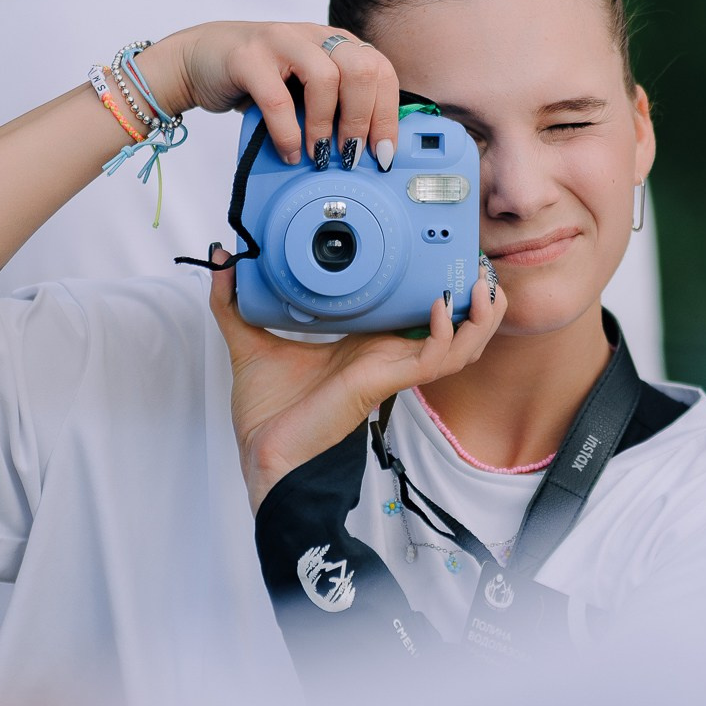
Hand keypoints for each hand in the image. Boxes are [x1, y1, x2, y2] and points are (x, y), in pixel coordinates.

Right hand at [138, 22, 398, 168]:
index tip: (384, 153)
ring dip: (326, 128)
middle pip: (363, 70)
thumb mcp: (304, 87)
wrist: (198, 58)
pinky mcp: (248, 57)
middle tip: (351, 156)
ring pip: (326, 79)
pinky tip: (289, 153)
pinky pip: (279, 100)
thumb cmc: (259, 78)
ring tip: (320, 156)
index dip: (388, 116)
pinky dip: (288, 134)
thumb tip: (365, 152)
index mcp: (336, 42)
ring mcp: (281, 41)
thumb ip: (333, 105)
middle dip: (363, 122)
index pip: (381, 72)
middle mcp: (314, 36)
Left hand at [208, 251, 506, 509]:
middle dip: (475, 301)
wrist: (263, 454)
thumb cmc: (267, 412)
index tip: (446, 251)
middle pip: (453, 329)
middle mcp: (386, 356)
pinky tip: (442, 310)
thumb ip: (234, 299)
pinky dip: (447, 335)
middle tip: (480, 267)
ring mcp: (390, 370)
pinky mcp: (385, 383)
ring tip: (482, 287)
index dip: (439, 286)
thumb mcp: (249, 340)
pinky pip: (433, 360)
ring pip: (459, 346)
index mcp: (365, 345)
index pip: (416, 313)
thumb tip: (222, 257)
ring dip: (478, 318)